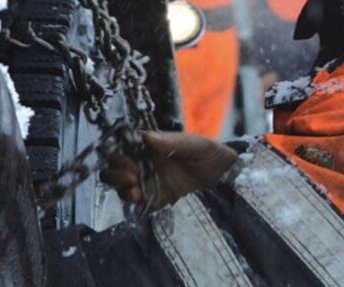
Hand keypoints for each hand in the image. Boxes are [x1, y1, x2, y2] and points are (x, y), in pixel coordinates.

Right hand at [102, 131, 237, 213]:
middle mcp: (145, 167)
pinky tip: (143, 206)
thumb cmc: (211, 154)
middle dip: (116, 176)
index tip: (129, 162)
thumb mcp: (195, 145)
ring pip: (123, 189)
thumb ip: (172, 141)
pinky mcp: (158, 202)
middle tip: (132, 177)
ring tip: (137, 191)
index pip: (122, 152)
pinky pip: (139, 207)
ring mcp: (150, 185)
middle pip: (115, 172)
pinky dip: (137, 208)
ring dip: (124, 190)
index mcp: (150, 150)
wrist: (228, 178)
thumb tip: (145, 136)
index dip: (119, 158)